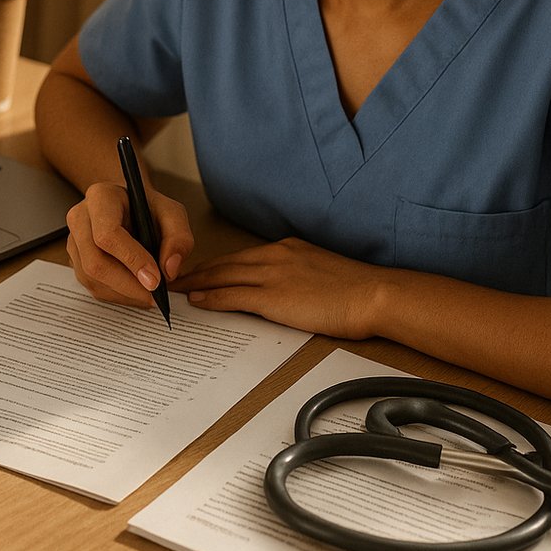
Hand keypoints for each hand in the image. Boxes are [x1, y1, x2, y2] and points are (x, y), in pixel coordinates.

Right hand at [65, 180, 193, 307]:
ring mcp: (74, 241)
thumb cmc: (148, 208)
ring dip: (123, 294)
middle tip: (154, 295)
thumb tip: (169, 270)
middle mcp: (80, 218)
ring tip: (148, 293)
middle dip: (128, 285)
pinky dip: (117, 295)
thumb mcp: (172, 214)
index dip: (131, 260)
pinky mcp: (76, 260)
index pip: (108, 234)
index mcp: (101, 198)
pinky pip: (92, 286)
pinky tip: (135, 291)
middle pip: (95, 262)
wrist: (129, 207)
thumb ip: (178, 238)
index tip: (155, 279)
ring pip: (92, 279)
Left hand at [170, 237, 378, 338]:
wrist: (374, 295)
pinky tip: (198, 302)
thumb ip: (299, 275)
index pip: (243, 256)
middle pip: (227, 263)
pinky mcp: (274, 297)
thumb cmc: (357, 290)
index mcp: (288, 248)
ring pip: (224, 276)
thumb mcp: (322, 272)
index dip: (218, 264)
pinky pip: (233, 296)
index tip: (201, 269)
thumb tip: (286, 289)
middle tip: (176, 276)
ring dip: (198, 283)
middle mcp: (276, 256)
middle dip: (199, 271)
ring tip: (178, 289)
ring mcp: (274, 275)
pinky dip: (212, 298)